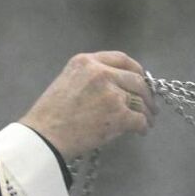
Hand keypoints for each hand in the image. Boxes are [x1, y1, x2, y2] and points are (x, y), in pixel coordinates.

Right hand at [19, 51, 155, 159]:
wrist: (45, 137)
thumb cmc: (49, 115)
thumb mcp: (66, 82)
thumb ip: (90, 78)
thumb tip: (115, 88)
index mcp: (86, 62)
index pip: (121, 59)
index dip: (136, 69)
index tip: (141, 79)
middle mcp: (101, 73)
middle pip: (136, 80)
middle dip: (146, 93)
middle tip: (149, 105)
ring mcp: (112, 93)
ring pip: (140, 101)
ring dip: (147, 112)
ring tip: (147, 121)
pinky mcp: (118, 115)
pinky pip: (139, 119)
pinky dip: (143, 126)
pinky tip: (141, 131)